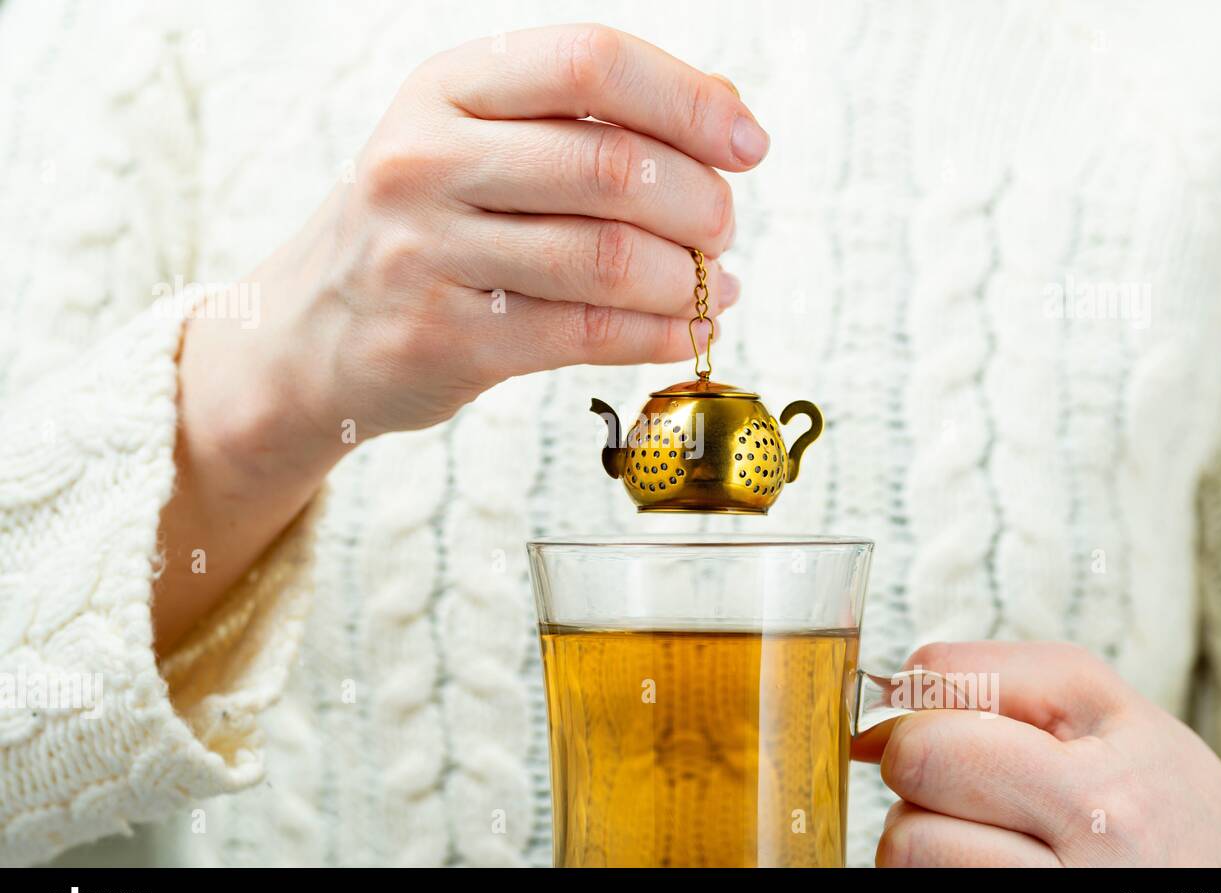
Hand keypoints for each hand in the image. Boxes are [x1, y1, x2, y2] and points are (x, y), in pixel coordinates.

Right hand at [156, 24, 765, 646]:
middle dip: (701, 204)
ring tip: (712, 285)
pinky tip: (689, 330)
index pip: (590, 62)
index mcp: (446, 89)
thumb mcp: (475, 142)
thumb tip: (723, 102)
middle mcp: (426, 160)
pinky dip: (663, 333)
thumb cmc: (422, 226)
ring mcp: (427, 253)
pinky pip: (590, 333)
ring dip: (689, 279)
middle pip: (614, 167)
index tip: (748, 143)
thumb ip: (586, 119)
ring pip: (611, 259)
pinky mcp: (446, 339)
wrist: (309, 330)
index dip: (688, 100)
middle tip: (723, 229)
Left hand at [854, 642, 1220, 865]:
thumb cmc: (1147, 775)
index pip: (929, 746)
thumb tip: (878, 707)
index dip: (912, 726)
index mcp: (1095, 796)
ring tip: (980, 826)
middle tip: (958, 781)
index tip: (938, 729)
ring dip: (922, 836)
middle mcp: (1079, 874)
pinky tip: (988, 860)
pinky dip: (940, 872)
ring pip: (910, 865)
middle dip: (916, 782)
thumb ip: (980, 673)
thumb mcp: (1090, 697)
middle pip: (909, 822)